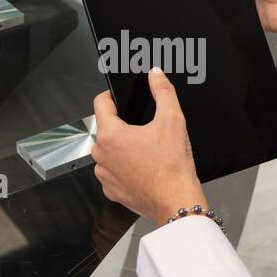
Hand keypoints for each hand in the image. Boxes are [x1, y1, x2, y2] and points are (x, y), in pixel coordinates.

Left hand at [92, 70, 205, 226]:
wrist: (176, 202)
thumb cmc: (172, 167)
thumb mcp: (172, 119)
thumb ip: (163, 91)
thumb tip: (156, 75)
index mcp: (110, 135)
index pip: (100, 103)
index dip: (111, 96)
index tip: (119, 96)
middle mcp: (101, 155)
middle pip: (106, 128)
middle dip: (122, 125)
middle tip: (145, 128)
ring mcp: (104, 175)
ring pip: (109, 151)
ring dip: (123, 148)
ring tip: (146, 151)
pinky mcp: (111, 191)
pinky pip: (113, 172)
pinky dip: (125, 168)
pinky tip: (144, 168)